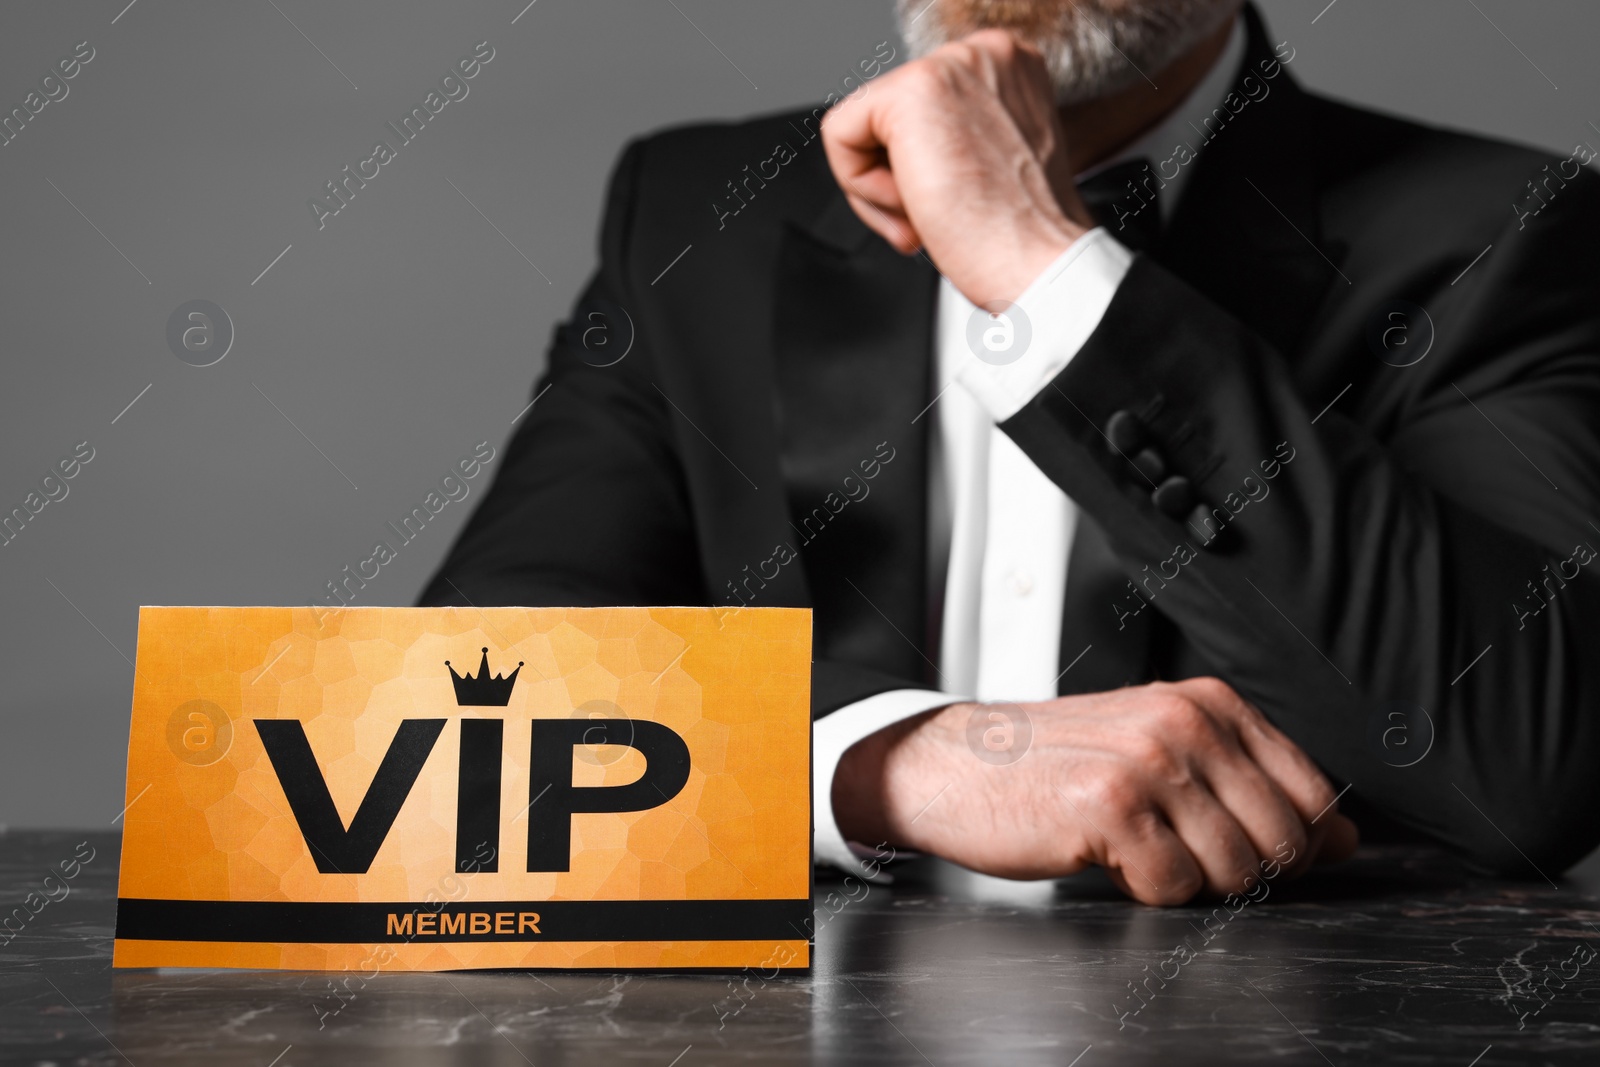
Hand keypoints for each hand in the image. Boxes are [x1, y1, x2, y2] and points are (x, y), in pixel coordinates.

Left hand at [821, 29, 1092, 303]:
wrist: (1040, 265)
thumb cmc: (1023, 235)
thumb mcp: (991, 162)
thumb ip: (953, 134)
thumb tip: (904, 145)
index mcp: (1008, 66)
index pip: (917, 110)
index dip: (920, 170)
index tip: (954, 202)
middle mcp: (983, 52)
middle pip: (885, 116)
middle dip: (897, 180)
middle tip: (939, 216)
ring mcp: (950, 66)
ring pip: (859, 126)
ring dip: (883, 191)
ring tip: (933, 214)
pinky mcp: (911, 92)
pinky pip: (839, 136)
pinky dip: (862, 189)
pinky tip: (915, 207)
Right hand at [832, 677, 1358, 904]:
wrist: (956, 764)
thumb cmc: (1057, 763)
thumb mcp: (1163, 752)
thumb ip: (1252, 786)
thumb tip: (1343, 837)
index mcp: (1211, 703)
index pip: (1313, 796)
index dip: (1288, 844)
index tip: (1234, 844)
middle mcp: (1188, 721)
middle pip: (1283, 842)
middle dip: (1238, 870)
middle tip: (1175, 850)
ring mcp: (1151, 760)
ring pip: (1235, 871)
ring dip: (1187, 881)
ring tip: (1136, 846)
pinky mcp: (1111, 805)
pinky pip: (1174, 888)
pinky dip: (1143, 890)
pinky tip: (1106, 856)